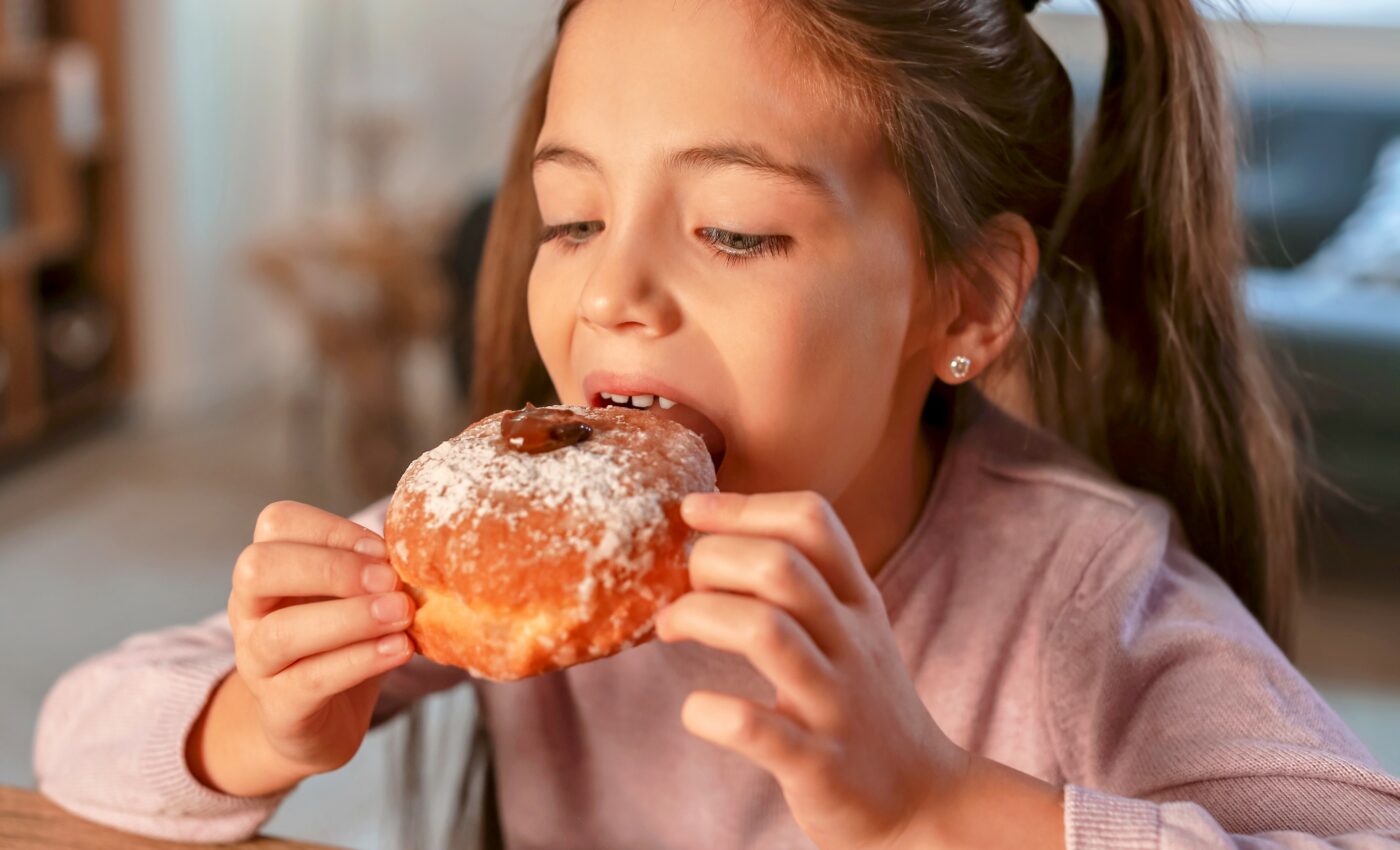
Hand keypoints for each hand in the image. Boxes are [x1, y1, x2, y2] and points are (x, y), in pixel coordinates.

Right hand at [227, 500, 416, 777]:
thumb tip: (418, 547)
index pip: (277, 523)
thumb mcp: (356, 598)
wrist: (318, 725)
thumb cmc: (343, 647)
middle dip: (332, 568)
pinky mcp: (279, 707)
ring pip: (282, 632)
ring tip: (402, 614)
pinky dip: (361, 659)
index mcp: (267, 570)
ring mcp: (256, 661)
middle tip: (390, 580)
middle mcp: (248, 611)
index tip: (384, 550)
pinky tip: (400, 648)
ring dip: (352, 617)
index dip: (333, 529)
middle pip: (259, 568)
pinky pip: (311, 680)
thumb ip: (375, 572)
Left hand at [655, 490, 968, 849]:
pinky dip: (715, 713)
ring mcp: (837, 705)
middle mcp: (852, 643)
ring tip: (671, 626)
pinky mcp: (820, 767)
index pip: (812, 521)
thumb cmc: (863, 706)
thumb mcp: (851, 630)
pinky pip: (761, 731)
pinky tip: (696, 709)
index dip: (743, 505)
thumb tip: (715, 536)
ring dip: (702, 617)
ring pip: (767, 632)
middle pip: (780, 566)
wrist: (924, 803)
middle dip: (713, 558)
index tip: (693, 511)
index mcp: (858, 604)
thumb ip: (802, 584)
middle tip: (681, 585)